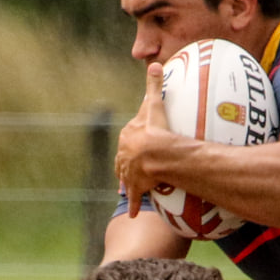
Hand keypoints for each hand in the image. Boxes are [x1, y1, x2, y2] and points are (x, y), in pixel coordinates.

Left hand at [114, 62, 174, 217]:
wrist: (154, 154)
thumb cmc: (155, 128)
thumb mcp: (154, 105)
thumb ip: (154, 85)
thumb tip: (155, 63)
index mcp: (127, 136)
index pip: (129, 136)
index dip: (133, 138)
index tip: (137, 140)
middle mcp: (124, 156)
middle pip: (124, 158)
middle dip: (127, 161)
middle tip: (134, 164)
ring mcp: (129, 173)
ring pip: (126, 178)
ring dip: (127, 182)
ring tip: (128, 187)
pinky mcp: (136, 187)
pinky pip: (133, 198)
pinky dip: (132, 206)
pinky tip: (131, 215)